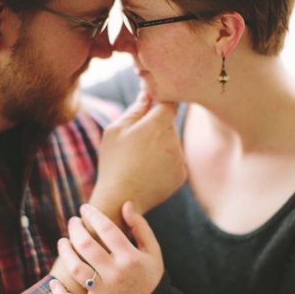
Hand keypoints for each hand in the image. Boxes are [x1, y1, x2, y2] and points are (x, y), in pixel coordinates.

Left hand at [49, 202, 163, 293]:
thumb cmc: (149, 276)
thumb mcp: (152, 251)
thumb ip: (140, 227)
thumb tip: (125, 204)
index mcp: (131, 258)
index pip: (107, 229)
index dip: (93, 215)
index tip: (85, 208)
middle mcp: (116, 274)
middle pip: (86, 245)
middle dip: (75, 229)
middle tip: (73, 221)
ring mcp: (104, 293)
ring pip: (76, 269)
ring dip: (64, 252)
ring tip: (63, 241)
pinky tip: (54, 282)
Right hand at [90, 92, 185, 224]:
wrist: (121, 198)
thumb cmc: (113, 162)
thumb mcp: (115, 131)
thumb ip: (134, 110)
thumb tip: (147, 94)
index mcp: (155, 126)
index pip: (169, 104)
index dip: (160, 105)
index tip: (150, 110)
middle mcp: (172, 141)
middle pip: (169, 125)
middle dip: (156, 128)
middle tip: (135, 144)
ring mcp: (179, 159)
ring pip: (172, 143)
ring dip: (160, 146)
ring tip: (139, 161)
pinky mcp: (181, 175)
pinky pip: (175, 160)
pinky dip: (164, 163)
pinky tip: (147, 172)